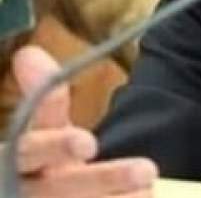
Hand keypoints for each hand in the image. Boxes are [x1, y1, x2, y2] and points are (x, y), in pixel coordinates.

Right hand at [10, 45, 158, 197]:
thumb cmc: (44, 165)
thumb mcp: (44, 132)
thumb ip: (45, 99)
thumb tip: (29, 53)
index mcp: (16, 163)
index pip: (27, 152)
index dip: (55, 147)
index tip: (88, 142)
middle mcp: (26, 191)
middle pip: (59, 189)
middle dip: (102, 180)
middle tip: (147, 170)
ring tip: (149, 189)